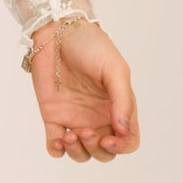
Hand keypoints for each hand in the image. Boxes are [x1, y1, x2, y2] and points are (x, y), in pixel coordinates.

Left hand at [28, 19, 138, 162]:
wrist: (57, 31)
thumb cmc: (91, 45)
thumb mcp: (114, 69)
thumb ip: (121, 99)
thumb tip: (123, 130)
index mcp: (118, 107)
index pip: (128, 140)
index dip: (121, 147)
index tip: (109, 139)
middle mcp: (99, 117)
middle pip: (104, 152)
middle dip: (96, 150)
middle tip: (84, 132)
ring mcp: (75, 118)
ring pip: (81, 152)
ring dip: (77, 152)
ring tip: (69, 135)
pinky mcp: (53, 115)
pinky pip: (55, 144)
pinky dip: (56, 150)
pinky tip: (57, 140)